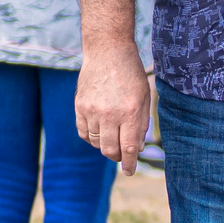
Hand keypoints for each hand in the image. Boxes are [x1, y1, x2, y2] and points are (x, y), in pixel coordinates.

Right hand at [75, 45, 153, 173]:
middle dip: (116, 157)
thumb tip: (136, 149)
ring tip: (111, 136)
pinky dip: (91, 137)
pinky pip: (84, 132)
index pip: (128, 148)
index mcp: (129, 112)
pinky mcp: (79, 106)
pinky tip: (99, 131)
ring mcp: (92, 110)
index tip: (129, 171)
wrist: (107, 51)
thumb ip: (141, 124)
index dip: (129, 164)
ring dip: (105, 144)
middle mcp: (109, 113)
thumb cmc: (130, 74)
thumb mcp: (143, 97)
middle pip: (109, 149)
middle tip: (121, 154)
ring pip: (96, 142)